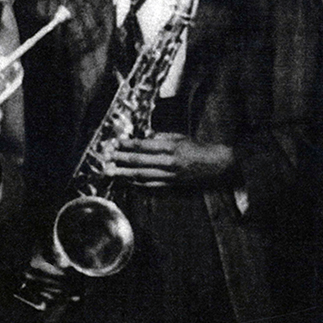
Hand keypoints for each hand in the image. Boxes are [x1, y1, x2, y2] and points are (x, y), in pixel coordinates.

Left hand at [103, 133, 233, 186]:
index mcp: (171, 148)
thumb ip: (161, 137)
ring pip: (142, 176)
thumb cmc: (197, 148)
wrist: (215, 165)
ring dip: (125, 174)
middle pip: (140, 161)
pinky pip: (151, 185)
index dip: (128, 144)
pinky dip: (137, 184)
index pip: (145, 146)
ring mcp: (169, 176)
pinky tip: (127, 182)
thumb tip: (144, 138)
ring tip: (111, 172)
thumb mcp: (180, 137)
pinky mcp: (171, 185)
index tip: (116, 142)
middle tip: (107, 158)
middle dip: (121, 159)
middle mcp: (168, 163)